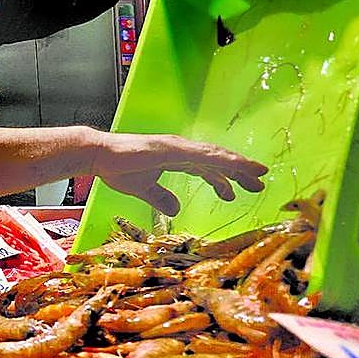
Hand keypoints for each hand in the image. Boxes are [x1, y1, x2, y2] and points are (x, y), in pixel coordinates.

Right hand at [94, 133, 267, 215]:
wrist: (99, 156)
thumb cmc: (117, 169)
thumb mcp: (144, 189)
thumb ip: (161, 198)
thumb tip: (175, 209)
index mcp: (175, 158)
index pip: (207, 167)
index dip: (225, 177)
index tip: (241, 188)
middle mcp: (181, 149)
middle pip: (216, 161)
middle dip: (239, 171)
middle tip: (259, 183)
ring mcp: (177, 147)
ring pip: (214, 156)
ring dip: (237, 164)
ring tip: (257, 173)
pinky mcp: (171, 149)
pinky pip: (201, 156)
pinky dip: (219, 160)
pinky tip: (234, 165)